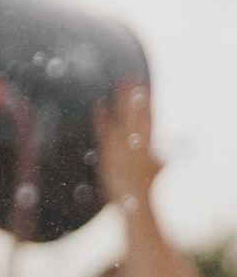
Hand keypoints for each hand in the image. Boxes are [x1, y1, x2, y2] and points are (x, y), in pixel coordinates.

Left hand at [94, 80, 162, 209]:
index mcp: (150, 141)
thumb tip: (178, 144)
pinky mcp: (107, 152)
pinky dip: (101, 117)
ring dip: (119, 100)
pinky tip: (98, 105)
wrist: (134, 199)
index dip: (146, 99)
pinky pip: (103, 130)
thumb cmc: (147, 183)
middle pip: (135, 112)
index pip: (149, 115)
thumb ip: (165, 151)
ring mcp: (121, 145)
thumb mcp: (159, 164)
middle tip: (130, 78)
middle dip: (132, 95)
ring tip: (118, 84)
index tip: (144, 85)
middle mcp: (136, 141)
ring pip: (120, 117)